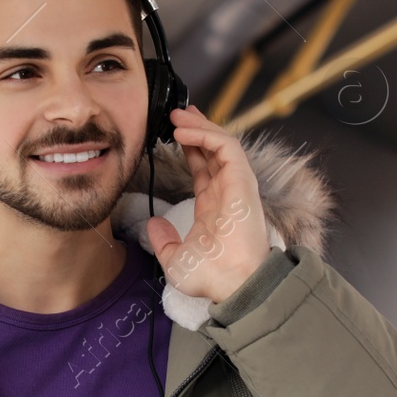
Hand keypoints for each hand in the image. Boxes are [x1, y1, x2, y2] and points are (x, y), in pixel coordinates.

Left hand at [147, 106, 271, 302]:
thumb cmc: (211, 277)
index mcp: (213, 208)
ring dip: (199, 126)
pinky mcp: (243, 179)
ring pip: (220, 144)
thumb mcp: (175, 259)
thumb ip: (163, 240)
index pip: (202, 170)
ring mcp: (236, 184)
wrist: (233, 283)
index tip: (173, 135)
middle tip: (175, 114)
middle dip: (195, 129)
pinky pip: (226, 147)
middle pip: (212, 151)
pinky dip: (206, 135)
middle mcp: (226, 192)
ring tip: (177, 115)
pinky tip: (184, 132)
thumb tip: (153, 224)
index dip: (189, 150)